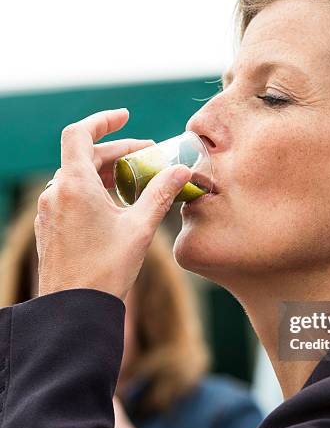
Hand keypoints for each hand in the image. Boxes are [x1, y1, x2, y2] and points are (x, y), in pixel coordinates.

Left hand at [35, 109, 191, 299]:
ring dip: (107, 172)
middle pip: (85, 156)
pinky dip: (94, 191)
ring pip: (78, 177)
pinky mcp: (51, 227)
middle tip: (150, 156)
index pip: (80, 133)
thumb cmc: (106, 270)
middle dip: (118, 152)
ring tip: (136, 181)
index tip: (127, 117)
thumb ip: (161, 194)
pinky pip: (72, 196)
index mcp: (74, 186)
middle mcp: (56, 193)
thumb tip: (182, 170)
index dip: (103, 121)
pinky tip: (116, 206)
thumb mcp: (141, 228)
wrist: (74, 310)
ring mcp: (49, 211)